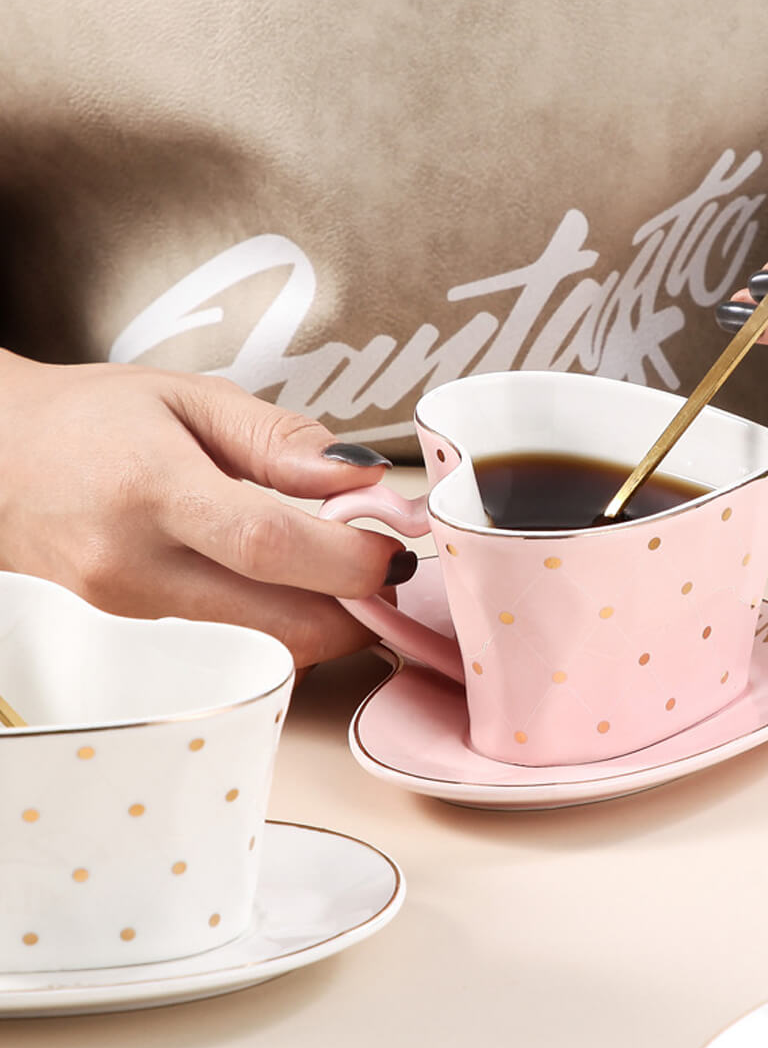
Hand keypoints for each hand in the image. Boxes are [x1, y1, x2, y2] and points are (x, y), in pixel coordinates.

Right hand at [0, 352, 413, 666]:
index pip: (270, 545)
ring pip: (259, 649)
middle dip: (355, 614)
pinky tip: (292, 592)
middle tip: (388, 577)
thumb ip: (280, 439)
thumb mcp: (188, 398)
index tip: (396, 549)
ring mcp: (125, 616)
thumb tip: (360, 478)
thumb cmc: (91, 420)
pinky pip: (229, 649)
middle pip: (276, 625)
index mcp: (151, 490)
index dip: (348, 560)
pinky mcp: (129, 640)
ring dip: (322, 626)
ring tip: (343, 576)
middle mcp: (133, 568)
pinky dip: (278, 630)